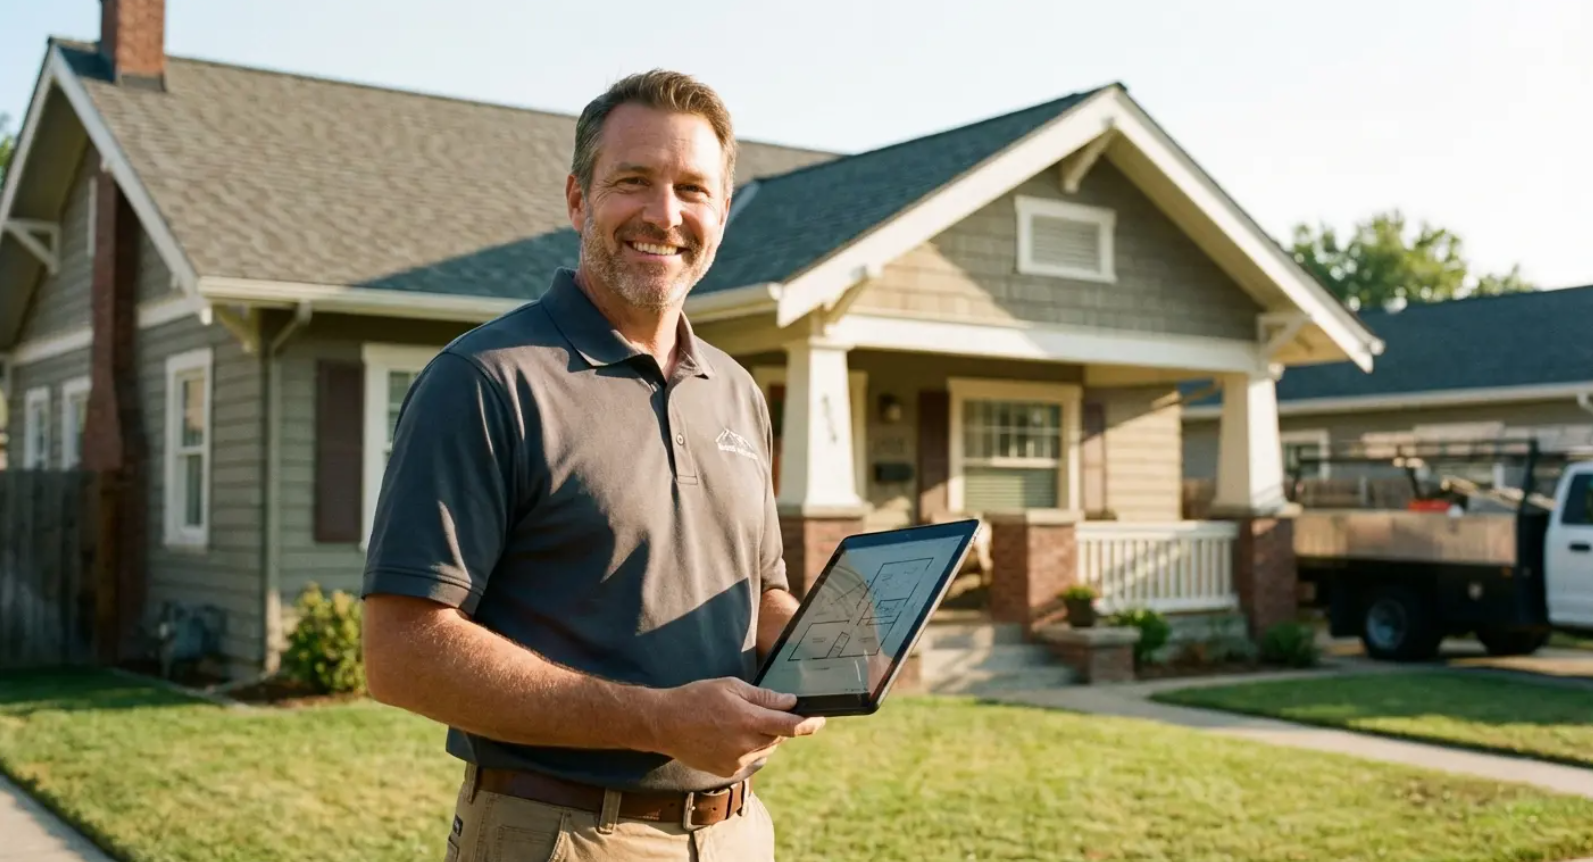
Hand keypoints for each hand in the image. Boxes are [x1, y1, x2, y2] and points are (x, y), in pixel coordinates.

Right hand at [652, 677, 825, 777]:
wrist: (665, 724)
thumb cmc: (697, 698)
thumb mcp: (731, 687)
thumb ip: (763, 697)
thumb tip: (790, 702)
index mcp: (748, 721)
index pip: (790, 726)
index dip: (809, 724)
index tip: (820, 720)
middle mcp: (746, 745)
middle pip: (778, 737)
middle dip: (778, 724)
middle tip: (761, 711)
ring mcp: (737, 761)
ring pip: (766, 748)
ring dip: (763, 737)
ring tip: (739, 722)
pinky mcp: (729, 771)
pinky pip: (752, 758)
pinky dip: (750, 747)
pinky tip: (730, 735)